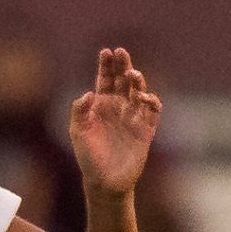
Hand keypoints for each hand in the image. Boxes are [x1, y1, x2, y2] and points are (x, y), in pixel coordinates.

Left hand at [68, 46, 161, 196]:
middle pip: (124, 80)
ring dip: (137, 81)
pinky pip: (152, 111)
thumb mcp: (78, 132)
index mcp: (102, 105)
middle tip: (121, 52)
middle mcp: (119, 107)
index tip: (106, 51)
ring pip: (139, 91)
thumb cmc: (88, 156)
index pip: (106, 79)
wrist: (104, 180)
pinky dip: (151, 102)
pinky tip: (144, 97)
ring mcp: (134, 116)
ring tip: (131, 74)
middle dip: (123, 65)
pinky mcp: (146, 128)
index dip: (106, 65)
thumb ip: (79, 111)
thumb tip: (89, 93)